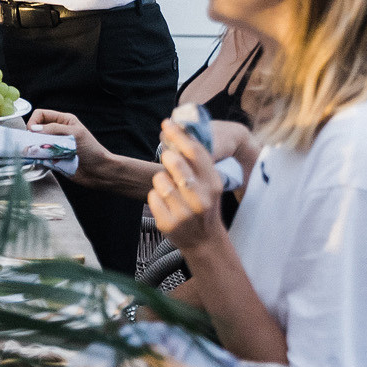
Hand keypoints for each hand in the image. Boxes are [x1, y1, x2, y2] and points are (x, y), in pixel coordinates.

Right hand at [27, 107, 125, 187]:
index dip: (34, 121)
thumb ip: (55, 129)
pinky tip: (43, 160)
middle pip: (36, 129)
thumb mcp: (75, 134)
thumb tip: (35, 129)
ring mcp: (54, 145)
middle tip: (35, 144)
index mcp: (63, 121)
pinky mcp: (52, 158)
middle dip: (33, 136)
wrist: (98, 171)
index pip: (41, 115)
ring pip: (36, 143)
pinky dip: (37, 158)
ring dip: (35, 148)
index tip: (32, 131)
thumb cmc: (92, 150)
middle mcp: (57, 132)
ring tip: (40, 153)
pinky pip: (39, 156)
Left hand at [148, 115, 227, 248]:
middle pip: (175, 162)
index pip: (195, 152)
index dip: (179, 135)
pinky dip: (155, 196)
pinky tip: (166, 203)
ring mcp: (184, 213)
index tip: (166, 124)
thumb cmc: (204, 205)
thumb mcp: (209, 184)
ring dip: (161, 180)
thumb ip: (197, 163)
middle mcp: (202, 198)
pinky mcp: (168, 224)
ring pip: (160, 180)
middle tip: (168, 159)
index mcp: (214, 184)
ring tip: (170, 188)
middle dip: (168, 157)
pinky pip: (152, 197)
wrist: (205, 242)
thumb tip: (178, 132)